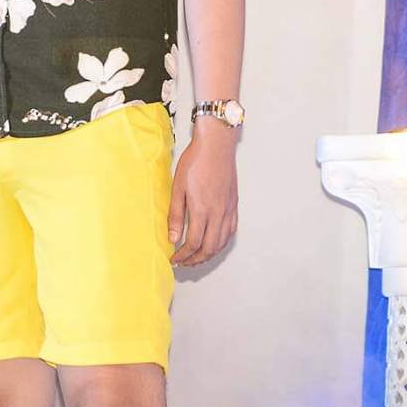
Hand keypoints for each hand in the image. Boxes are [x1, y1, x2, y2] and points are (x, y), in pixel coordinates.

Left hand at [168, 117, 238, 266]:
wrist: (216, 144)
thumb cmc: (195, 161)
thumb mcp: (178, 187)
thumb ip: (175, 214)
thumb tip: (172, 238)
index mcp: (202, 210)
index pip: (194, 243)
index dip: (183, 255)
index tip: (174, 258)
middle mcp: (218, 213)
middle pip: (209, 248)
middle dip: (196, 260)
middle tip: (184, 262)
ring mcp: (228, 209)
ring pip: (222, 242)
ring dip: (209, 254)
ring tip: (197, 257)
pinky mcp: (234, 204)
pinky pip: (231, 231)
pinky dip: (222, 242)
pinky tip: (214, 242)